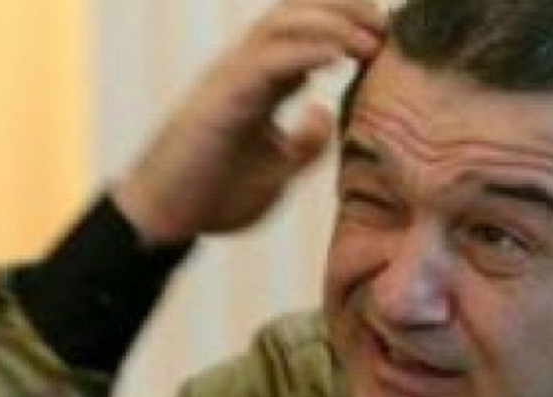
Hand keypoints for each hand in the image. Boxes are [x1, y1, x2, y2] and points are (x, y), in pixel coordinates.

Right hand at [113, 0, 383, 245]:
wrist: (166, 219)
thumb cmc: (216, 193)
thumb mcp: (279, 167)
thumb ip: (305, 141)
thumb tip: (328, 113)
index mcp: (259, 81)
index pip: (304, 31)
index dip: (346, 22)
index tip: (386, 34)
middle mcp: (243, 69)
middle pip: (295, 13)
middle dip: (344, 8)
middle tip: (386, 23)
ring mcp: (229, 79)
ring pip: (280, 25)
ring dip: (332, 24)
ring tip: (371, 37)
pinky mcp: (221, 100)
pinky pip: (265, 62)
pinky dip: (304, 52)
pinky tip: (338, 55)